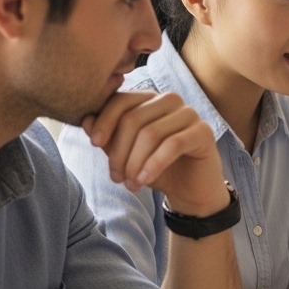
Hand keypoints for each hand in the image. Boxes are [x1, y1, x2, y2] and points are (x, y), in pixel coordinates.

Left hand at [82, 91, 227, 215]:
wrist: (190, 190)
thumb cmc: (157, 168)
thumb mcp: (126, 154)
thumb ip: (107, 137)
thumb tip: (85, 120)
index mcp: (150, 99)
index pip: (121, 100)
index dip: (105, 120)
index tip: (94, 144)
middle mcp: (170, 100)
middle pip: (134, 118)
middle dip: (120, 151)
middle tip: (116, 177)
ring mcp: (189, 114)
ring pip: (151, 133)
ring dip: (135, 162)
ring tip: (130, 184)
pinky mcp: (204, 131)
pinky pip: (173, 144)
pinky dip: (154, 165)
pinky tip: (144, 181)